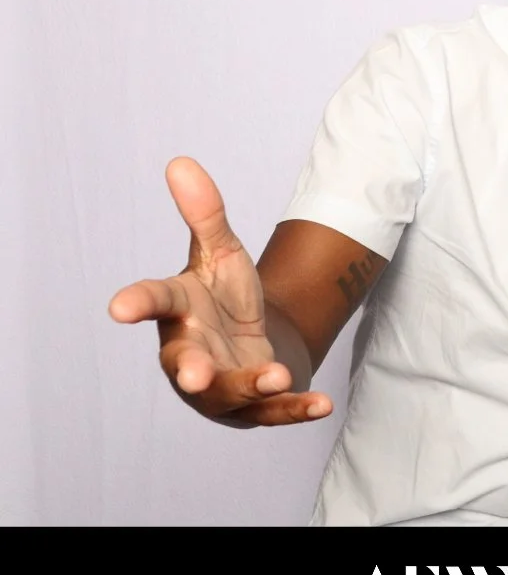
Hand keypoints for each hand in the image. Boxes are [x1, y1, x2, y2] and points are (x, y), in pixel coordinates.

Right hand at [107, 157, 330, 426]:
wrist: (249, 343)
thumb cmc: (222, 298)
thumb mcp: (221, 252)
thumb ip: (205, 215)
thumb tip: (181, 162)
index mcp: (178, 310)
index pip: (154, 302)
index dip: (137, 303)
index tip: (118, 307)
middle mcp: (190, 352)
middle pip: (184, 363)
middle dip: (190, 369)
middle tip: (195, 373)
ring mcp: (219, 385)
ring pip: (229, 393)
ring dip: (251, 386)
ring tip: (277, 376)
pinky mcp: (252, 406)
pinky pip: (273, 412)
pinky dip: (296, 409)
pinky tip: (323, 405)